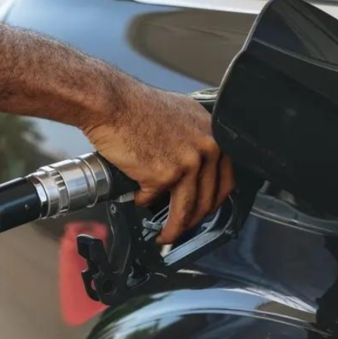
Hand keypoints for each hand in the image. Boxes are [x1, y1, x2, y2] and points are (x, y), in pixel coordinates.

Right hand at [83, 81, 233, 243]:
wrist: (111, 103)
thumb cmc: (133, 105)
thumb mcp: (177, 114)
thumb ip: (190, 137)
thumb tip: (190, 162)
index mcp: (211, 132)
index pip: (226, 176)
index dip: (214, 198)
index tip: (205, 207)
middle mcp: (206, 148)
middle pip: (208, 197)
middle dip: (195, 219)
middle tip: (184, 227)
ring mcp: (187, 163)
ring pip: (187, 207)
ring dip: (175, 227)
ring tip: (166, 235)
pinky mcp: (163, 175)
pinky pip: (153, 199)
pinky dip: (143, 202)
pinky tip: (137, 199)